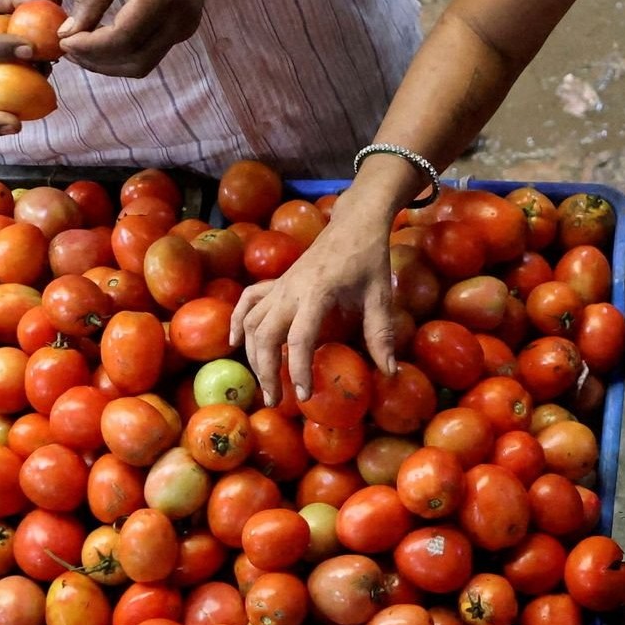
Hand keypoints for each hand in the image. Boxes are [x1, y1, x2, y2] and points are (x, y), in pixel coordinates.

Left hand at [61, 0, 216, 77]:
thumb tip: (69, 33)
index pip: (121, 39)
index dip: (89, 47)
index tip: (63, 40)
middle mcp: (178, 21)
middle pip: (133, 61)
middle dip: (96, 61)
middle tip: (67, 48)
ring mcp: (184, 30)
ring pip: (142, 65)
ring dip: (109, 64)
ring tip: (81, 48)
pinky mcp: (183, 32)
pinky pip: (149, 55)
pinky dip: (122, 56)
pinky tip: (102, 43)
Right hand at [237, 197, 400, 403]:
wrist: (354, 224)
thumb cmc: (368, 259)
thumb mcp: (380, 296)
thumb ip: (381, 334)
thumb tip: (390, 373)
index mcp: (317, 293)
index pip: (300, 338)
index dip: (299, 369)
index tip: (303, 395)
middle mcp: (291, 289)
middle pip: (265, 334)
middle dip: (266, 370)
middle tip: (276, 400)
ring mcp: (280, 285)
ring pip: (252, 322)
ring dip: (253, 354)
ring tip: (266, 383)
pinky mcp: (276, 282)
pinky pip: (248, 302)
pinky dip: (238, 321)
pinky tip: (235, 342)